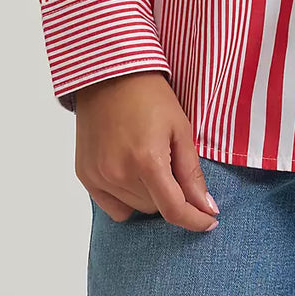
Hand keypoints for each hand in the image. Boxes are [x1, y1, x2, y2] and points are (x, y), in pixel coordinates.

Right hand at [75, 72, 219, 231]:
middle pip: (155, 208)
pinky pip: (112, 207)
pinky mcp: (85, 175)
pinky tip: (129, 171)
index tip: (209, 221)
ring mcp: (98, 176)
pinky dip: (125, 197)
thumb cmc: (149, 95)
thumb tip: (206, 208)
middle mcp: (119, 174)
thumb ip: (192, 173)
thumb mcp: (180, 128)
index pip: (174, 210)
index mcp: (147, 161)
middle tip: (169, 160)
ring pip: (135, 207)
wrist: (109, 74)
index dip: (195, 219)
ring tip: (147, 158)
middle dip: (170, 192)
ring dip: (148, 194)